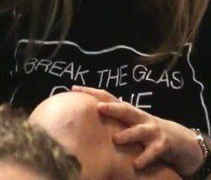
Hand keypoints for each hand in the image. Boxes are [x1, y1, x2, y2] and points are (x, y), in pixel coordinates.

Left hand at [72, 85, 204, 175]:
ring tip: (115, 139)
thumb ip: (111, 120)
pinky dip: (144, 158)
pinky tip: (135, 164)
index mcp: (128, 111)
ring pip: (139, 130)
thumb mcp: (129, 122)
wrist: (179, 140)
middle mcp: (139, 117)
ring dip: (128, 134)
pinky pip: (153, 152)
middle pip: (125, 109)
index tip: (74, 89)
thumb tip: (82, 118)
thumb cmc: (145, 131)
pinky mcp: (163, 145)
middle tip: (98, 108)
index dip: (91, 92)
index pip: (108, 97)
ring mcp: (152, 130)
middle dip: (112, 108)